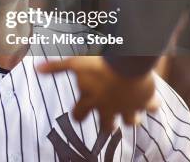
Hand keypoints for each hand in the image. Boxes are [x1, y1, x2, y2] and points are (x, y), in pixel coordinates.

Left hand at [38, 56, 158, 132]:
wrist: (127, 64)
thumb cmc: (99, 64)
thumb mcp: (75, 63)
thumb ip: (56, 67)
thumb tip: (37, 68)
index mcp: (90, 101)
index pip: (79, 115)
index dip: (78, 115)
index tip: (78, 114)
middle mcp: (109, 109)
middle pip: (106, 126)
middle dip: (107, 125)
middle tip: (108, 122)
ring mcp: (128, 108)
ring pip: (131, 122)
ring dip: (130, 119)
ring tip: (131, 115)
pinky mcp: (145, 102)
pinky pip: (153, 107)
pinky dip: (153, 104)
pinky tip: (153, 100)